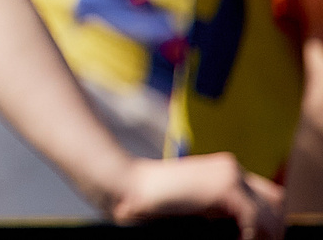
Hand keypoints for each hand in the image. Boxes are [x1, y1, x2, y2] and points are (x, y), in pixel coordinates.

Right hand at [107, 153, 282, 239]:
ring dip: (263, 234)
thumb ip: (218, 209)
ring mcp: (231, 177)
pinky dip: (250, 236)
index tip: (257, 236)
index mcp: (226, 171)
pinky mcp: (225, 190)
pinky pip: (256, 221)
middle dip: (270, 229)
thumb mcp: (195, 203)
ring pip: (271, 215)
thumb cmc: (152, 203)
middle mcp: (233, 170)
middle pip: (277, 205)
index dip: (269, 221)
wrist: (125, 186)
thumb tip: (244, 231)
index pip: (270, 196)